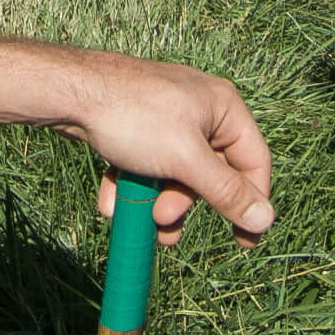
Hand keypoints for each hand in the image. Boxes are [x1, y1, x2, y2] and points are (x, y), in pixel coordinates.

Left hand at [50, 51, 274, 245]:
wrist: (68, 92)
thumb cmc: (133, 117)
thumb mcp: (185, 160)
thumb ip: (226, 192)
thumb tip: (266, 219)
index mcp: (223, 107)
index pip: (254, 161)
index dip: (251, 203)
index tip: (244, 242)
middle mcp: (200, 109)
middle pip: (210, 172)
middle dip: (185, 203)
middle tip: (163, 220)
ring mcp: (166, 116)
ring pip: (175, 173)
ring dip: (157, 201)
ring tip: (138, 216)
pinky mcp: (137, 124)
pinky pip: (146, 164)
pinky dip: (132, 185)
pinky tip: (112, 202)